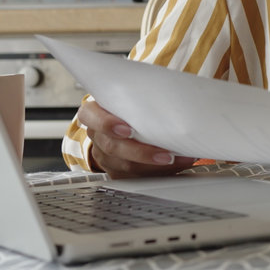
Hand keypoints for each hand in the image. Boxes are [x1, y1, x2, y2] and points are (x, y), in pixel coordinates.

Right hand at [77, 98, 195, 178]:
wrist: (119, 122)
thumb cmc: (124, 106)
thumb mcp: (126, 96)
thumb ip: (138, 96)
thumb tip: (170, 93)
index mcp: (93, 113)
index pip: (91, 117)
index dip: (107, 124)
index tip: (128, 130)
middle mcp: (97, 135)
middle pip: (113, 147)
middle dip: (142, 153)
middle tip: (165, 154)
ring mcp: (104, 156)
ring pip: (126, 166)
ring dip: (156, 165)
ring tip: (178, 158)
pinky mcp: (116, 171)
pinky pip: (136, 176)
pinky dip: (159, 171)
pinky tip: (176, 164)